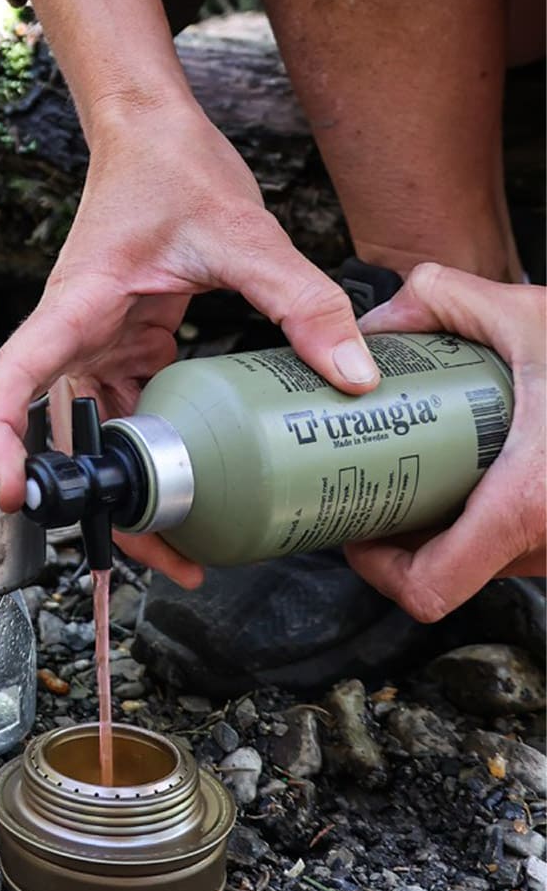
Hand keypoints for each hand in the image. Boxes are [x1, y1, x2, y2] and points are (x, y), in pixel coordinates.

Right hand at [0, 99, 375, 587]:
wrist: (155, 134)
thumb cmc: (169, 168)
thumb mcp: (244, 234)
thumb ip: (299, 300)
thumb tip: (352, 372)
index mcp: (77, 307)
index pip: (11, 380)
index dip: (1, 441)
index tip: (15, 491)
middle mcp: (73, 336)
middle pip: (58, 435)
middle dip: (95, 503)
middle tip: (160, 556)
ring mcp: (94, 346)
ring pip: (92, 435)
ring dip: (127, 487)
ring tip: (184, 538)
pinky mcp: (121, 347)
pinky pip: (125, 413)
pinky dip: (150, 451)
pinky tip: (190, 476)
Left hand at [345, 263, 545, 620]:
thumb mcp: (534, 317)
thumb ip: (446, 301)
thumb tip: (388, 316)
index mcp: (527, 505)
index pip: (426, 590)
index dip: (378, 569)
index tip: (361, 532)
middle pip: (448, 577)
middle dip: (407, 540)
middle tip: (382, 496)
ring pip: (487, 562)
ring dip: (450, 531)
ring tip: (424, 479)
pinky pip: (524, 546)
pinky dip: (492, 519)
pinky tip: (477, 477)